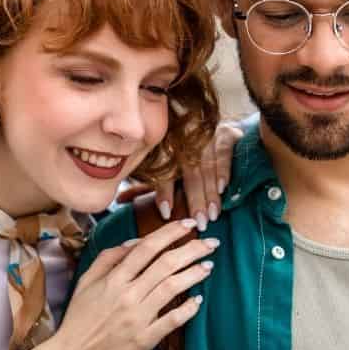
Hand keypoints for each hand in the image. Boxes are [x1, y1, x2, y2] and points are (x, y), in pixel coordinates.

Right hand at [30, 219, 217, 349]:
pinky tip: (198, 300)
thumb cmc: (79, 318)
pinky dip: (188, 309)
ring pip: (173, 288)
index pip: (147, 247)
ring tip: (209, 266)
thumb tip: (134, 242)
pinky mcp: (145, 339)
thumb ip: (109, 258)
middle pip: (166, 264)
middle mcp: (128, 295)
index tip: (188, 224)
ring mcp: (138, 318)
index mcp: (113, 279)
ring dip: (194, 274)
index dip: (171, 232)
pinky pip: (172, 320)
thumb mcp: (86, 282)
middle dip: (192, 249)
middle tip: (211, 242)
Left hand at [119, 122, 243, 231]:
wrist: (214, 126)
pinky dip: (224, 170)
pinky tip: (222, 188)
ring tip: (212, 215)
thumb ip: (147, 185)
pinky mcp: (228, 133)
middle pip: (189, 172)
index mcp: (168, 147)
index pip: (164, 170)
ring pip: (207, 165)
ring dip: (210, 192)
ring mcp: (208, 135)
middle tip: (199, 223)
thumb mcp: (166, 168)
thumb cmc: (186, 155)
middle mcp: (187, 139)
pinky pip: (225, 151)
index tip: (166, 213)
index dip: (164, 191)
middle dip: (195, 199)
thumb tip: (120, 200)